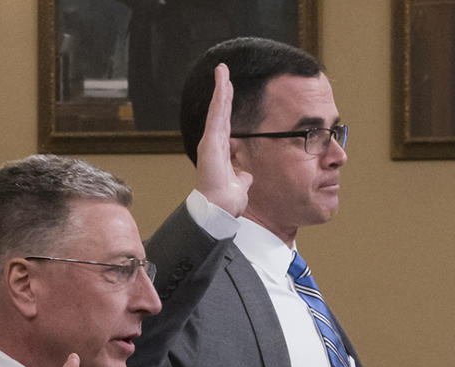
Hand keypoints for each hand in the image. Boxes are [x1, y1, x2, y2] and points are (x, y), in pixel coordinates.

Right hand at [194, 63, 252, 216]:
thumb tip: (245, 176)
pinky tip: (222, 83)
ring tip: (222, 69)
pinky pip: (216, 115)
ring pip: (217, 109)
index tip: (228, 88)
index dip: (226, 105)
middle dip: (222, 89)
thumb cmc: (226, 201)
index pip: (225, 122)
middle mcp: (213, 143)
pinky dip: (219, 98)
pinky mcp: (210, 142)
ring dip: (220, 88)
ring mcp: (210, 141)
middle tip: (223, 69)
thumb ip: (242, 178)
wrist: (218, 210)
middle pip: (219, 111)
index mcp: (220, 151)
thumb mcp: (240, 186)